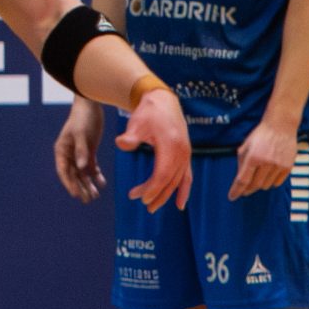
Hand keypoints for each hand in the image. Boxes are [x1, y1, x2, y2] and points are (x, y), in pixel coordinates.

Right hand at [53, 93, 106, 201]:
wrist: (91, 106)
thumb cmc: (82, 118)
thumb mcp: (81, 134)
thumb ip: (82, 151)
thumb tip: (82, 167)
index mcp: (62, 150)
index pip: (63, 171)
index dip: (68, 183)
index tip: (75, 194)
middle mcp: (69, 154)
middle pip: (73, 175)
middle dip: (80, 187)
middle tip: (87, 200)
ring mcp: (79, 153)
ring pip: (82, 173)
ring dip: (88, 184)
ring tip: (95, 195)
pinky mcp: (89, 151)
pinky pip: (92, 167)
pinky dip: (96, 175)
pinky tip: (102, 183)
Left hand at [116, 86, 192, 211]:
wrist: (163, 101)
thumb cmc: (148, 112)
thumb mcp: (137, 122)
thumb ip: (130, 136)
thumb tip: (121, 143)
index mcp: (171, 146)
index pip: (162, 174)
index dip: (152, 188)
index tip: (138, 196)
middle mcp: (182, 152)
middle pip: (170, 180)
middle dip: (156, 194)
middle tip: (141, 203)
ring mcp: (186, 154)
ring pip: (178, 181)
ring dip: (167, 195)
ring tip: (153, 207)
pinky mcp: (186, 155)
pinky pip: (187, 177)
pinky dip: (184, 190)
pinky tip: (180, 204)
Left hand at [230, 120, 298, 199]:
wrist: (281, 126)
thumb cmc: (262, 134)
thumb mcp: (245, 146)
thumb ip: (241, 162)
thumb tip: (239, 178)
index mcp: (253, 157)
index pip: (242, 180)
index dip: (236, 190)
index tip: (232, 197)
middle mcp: (266, 163)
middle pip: (255, 185)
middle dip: (247, 189)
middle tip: (244, 190)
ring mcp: (278, 166)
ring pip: (266, 185)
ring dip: (260, 184)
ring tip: (258, 176)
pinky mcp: (287, 167)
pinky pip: (277, 182)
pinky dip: (271, 182)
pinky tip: (268, 174)